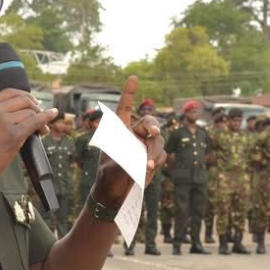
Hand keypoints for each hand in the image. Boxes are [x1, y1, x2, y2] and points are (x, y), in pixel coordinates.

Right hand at [0, 89, 57, 187]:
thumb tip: (17, 112)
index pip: (9, 92)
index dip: (25, 95)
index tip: (32, 102)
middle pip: (23, 100)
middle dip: (35, 106)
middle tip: (40, 115)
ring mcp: (4, 121)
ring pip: (30, 112)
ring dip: (40, 118)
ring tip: (42, 130)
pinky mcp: (14, 134)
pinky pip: (36, 121)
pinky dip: (47, 118)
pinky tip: (52, 114)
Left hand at [89, 76, 166, 206]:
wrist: (115, 192)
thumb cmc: (108, 176)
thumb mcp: (113, 166)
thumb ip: (129, 159)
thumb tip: (148, 156)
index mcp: (118, 131)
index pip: (124, 108)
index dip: (129, 93)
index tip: (133, 77)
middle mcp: (133, 134)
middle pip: (149, 122)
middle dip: (152, 126)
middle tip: (153, 132)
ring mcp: (145, 145)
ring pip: (158, 140)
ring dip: (153, 152)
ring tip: (144, 166)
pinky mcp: (153, 156)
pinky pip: (161, 154)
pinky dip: (156, 161)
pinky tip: (147, 169)